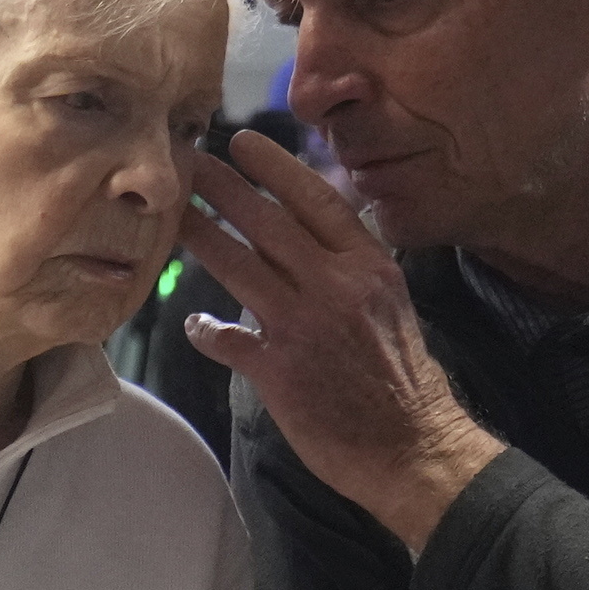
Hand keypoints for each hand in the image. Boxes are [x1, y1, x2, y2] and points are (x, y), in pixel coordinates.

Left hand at [178, 124, 498, 549]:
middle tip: (189, 162)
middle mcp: (335, 286)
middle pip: (268, 223)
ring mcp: (304, 326)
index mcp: (368, 266)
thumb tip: (315, 237)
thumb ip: (352, 267)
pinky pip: (228, 339)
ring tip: (175, 217)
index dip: (275, 168)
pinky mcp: (280, 371)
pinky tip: (196, 323)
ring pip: (240, 267)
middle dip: (224, 189)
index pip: (316, 200)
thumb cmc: (403, 379)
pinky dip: (207, 330)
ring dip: (202, 237)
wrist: (413, 445)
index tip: (244, 143)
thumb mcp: (391, 304)